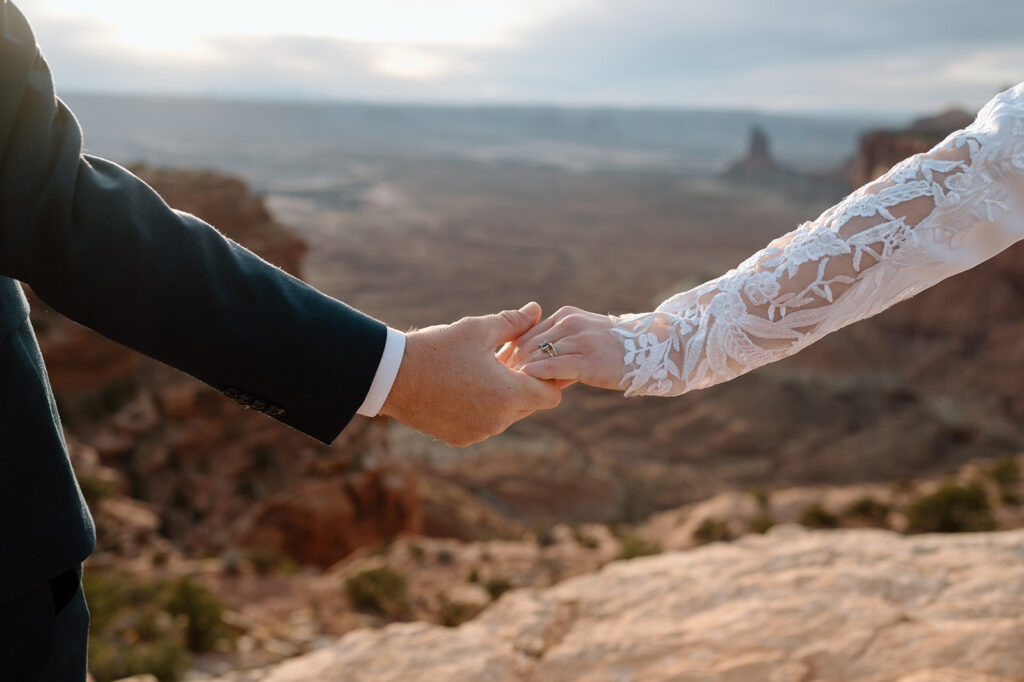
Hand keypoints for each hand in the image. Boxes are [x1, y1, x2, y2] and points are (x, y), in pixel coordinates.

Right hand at [380, 302, 562, 446]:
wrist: (390, 377)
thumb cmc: (435, 349)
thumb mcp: (476, 329)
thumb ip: (512, 322)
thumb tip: (536, 310)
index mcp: (507, 393)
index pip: (551, 394)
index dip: (549, 376)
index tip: (534, 360)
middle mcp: (498, 420)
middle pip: (530, 405)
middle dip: (525, 383)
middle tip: (508, 359)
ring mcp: (479, 433)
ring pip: (508, 415)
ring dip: (504, 396)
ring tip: (485, 370)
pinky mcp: (461, 438)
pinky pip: (485, 424)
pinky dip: (484, 409)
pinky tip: (466, 387)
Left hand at [500, 306, 624, 390]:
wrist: (654, 349)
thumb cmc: (615, 349)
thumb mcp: (584, 337)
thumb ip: (559, 342)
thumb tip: (531, 361)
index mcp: (566, 315)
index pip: (527, 331)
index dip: (509, 351)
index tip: (496, 368)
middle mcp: (570, 322)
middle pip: (527, 343)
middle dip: (510, 363)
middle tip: (495, 381)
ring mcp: (580, 340)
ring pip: (538, 355)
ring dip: (520, 373)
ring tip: (508, 388)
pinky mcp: (589, 360)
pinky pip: (555, 367)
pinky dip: (537, 377)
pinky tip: (528, 388)